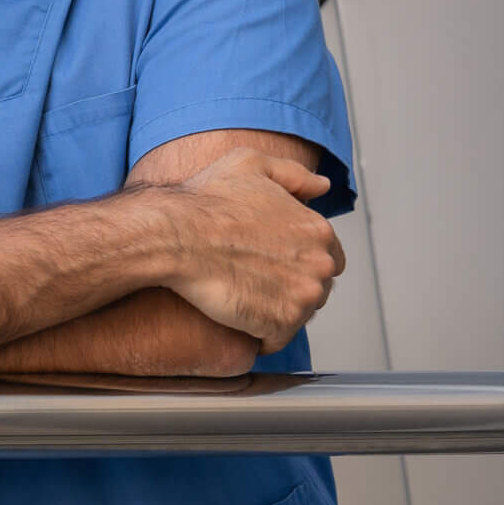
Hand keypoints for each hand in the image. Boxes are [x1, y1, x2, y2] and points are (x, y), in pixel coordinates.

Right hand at [155, 149, 344, 351]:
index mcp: (319, 230)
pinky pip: (275, 340)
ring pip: (296, 316)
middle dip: (287, 288)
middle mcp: (320, 264)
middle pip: (314, 289)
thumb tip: (321, 185)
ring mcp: (304, 297)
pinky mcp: (281, 324)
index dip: (297, 262)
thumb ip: (293, 174)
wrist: (174, 237)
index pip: (328, 258)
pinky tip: (234, 319)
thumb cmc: (204, 201)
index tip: (268, 263)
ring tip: (240, 298)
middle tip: (249, 281)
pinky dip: (258, 336)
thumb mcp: (249, 165)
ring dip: (273, 312)